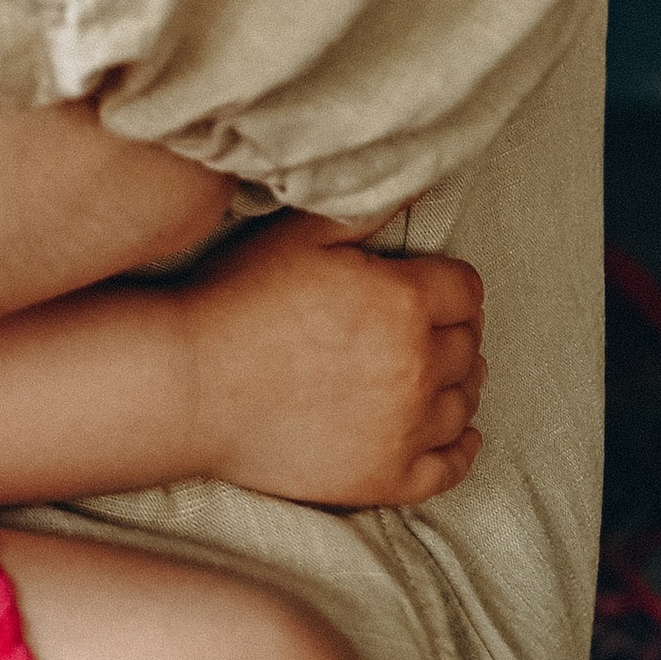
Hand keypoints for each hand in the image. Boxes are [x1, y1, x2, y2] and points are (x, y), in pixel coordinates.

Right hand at [188, 215, 484, 507]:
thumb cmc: (239, 301)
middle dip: (452, 332)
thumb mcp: (299, 235)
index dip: (448, 284)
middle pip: (468, 346)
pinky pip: (450, 468)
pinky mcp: (386, 478)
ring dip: (455, 385)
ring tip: (433, 374)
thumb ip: (367, 208)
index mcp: (402, 303)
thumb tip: (418, 180)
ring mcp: (405, 430)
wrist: (192, 386)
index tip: (429, 287)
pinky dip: (460, 449)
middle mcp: (417, 368)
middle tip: (425, 328)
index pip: (466, 290)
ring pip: (463, 403)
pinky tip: (455, 434)